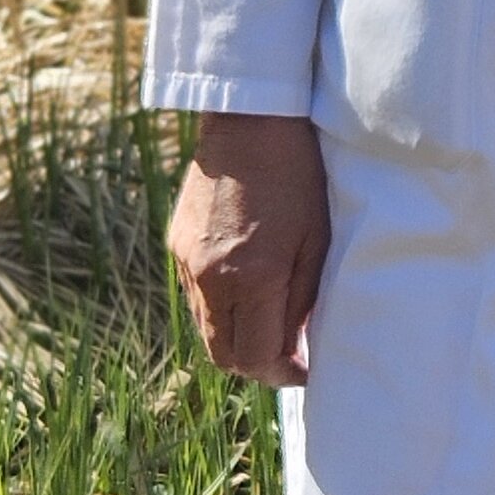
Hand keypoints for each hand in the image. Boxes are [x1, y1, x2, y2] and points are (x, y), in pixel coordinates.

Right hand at [168, 115, 331, 387]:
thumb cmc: (299, 173)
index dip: (282, 374)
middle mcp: (211, 277)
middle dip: (257, 364)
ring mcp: (188, 262)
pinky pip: (195, 296)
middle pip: (223, 354)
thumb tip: (298, 345)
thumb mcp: (318, 238)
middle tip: (288, 356)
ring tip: (269, 324)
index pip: (256, 357)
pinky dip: (219, 307)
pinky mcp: (177, 244)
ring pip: (205, 328)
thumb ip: (304, 299)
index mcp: (252, 277)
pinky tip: (246, 289)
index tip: (305, 369)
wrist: (251, 120)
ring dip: (235, 337)